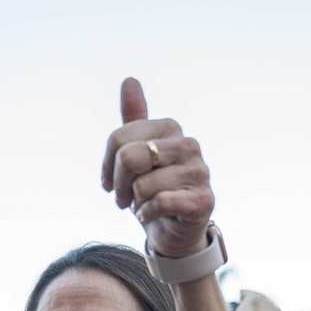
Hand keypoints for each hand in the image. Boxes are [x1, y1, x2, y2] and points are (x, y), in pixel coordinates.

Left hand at [101, 78, 212, 258]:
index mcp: (170, 127)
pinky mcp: (204, 199)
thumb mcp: (138, 154)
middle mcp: (189, 144)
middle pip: (130, 157)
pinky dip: (148, 214)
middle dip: (120, 185)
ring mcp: (200, 171)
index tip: (111, 183)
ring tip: (144, 206)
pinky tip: (152, 216)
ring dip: (136, 203)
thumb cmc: (153, 190)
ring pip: (144, 185)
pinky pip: (160, 202)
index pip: (119, 139)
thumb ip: (134, 119)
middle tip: (124, 198)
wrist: (174, 231)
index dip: (107, 166)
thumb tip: (130, 80)